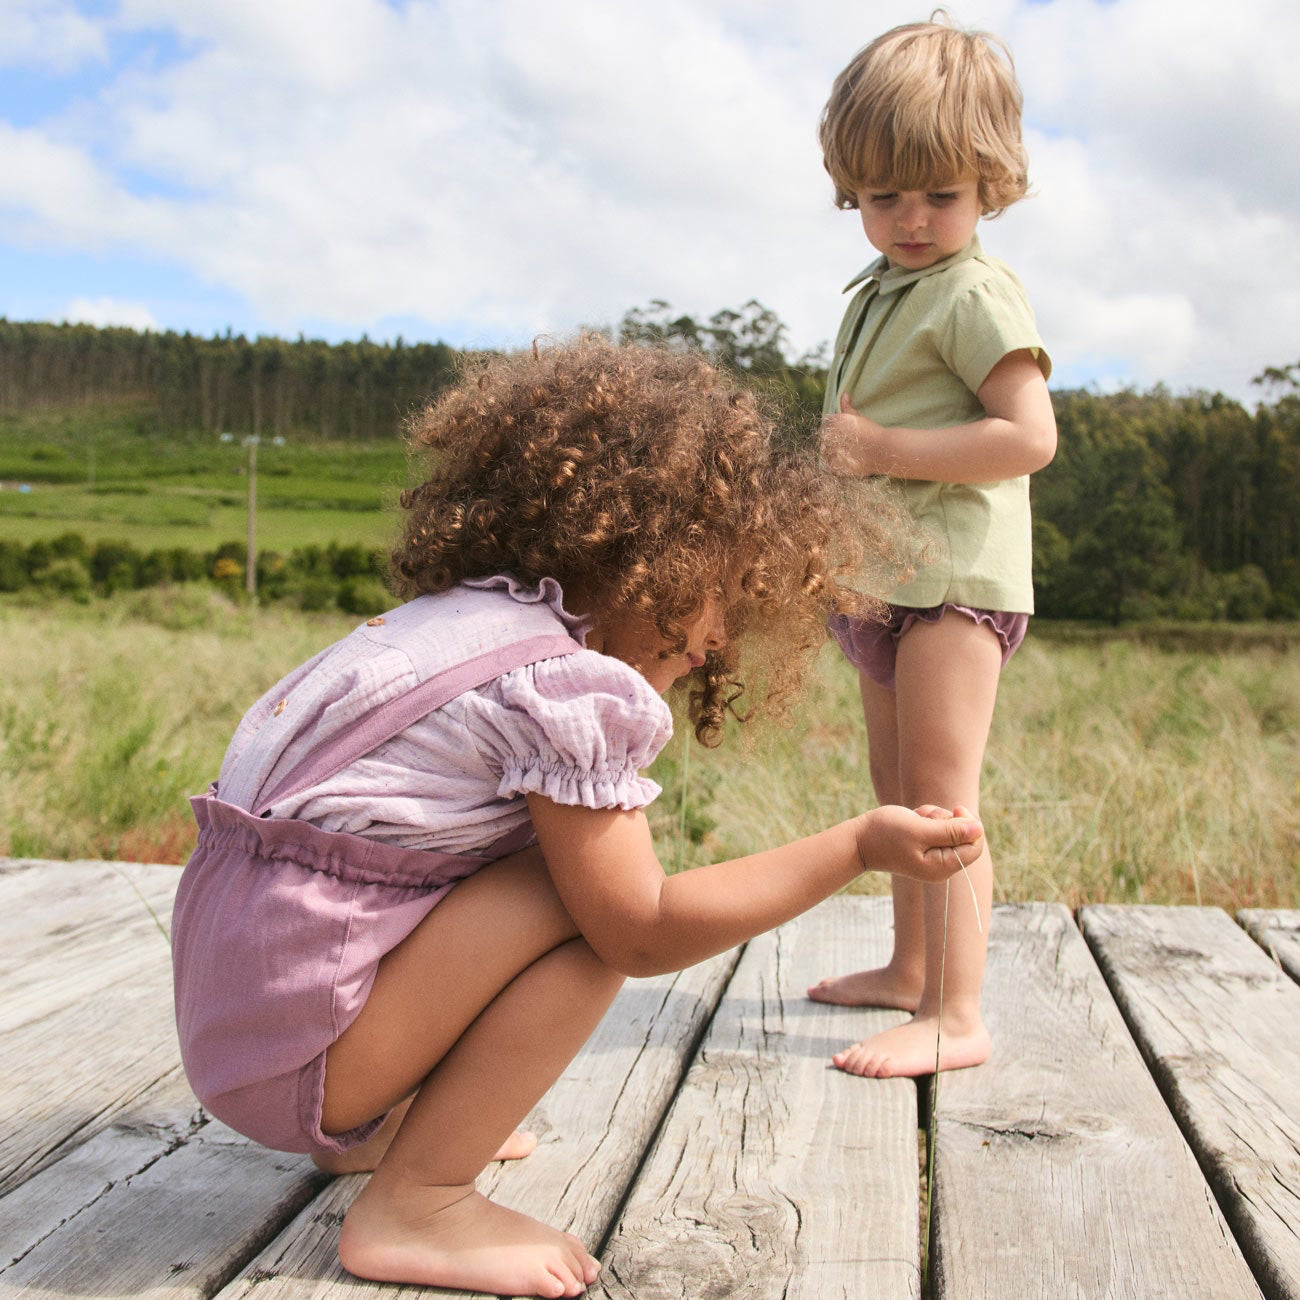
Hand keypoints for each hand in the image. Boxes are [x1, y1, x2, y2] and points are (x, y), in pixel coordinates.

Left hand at [820, 393, 887, 475]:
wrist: (884, 450)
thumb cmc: (872, 432)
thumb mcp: (859, 417)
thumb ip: (847, 407)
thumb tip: (844, 395)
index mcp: (834, 421)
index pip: (827, 423)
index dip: (836, 428)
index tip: (845, 433)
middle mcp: (830, 435)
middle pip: (825, 437)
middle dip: (833, 440)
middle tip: (849, 443)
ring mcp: (832, 451)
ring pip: (825, 452)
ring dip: (832, 452)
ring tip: (849, 453)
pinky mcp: (835, 465)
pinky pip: (829, 465)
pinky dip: (835, 464)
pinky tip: (847, 461)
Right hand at [853, 804, 984, 882]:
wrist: (859, 840)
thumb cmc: (886, 834)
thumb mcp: (920, 830)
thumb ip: (951, 831)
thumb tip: (979, 828)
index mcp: (942, 867)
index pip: (975, 846)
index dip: (971, 825)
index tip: (956, 809)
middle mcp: (941, 865)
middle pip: (964, 836)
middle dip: (948, 820)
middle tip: (928, 817)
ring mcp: (933, 856)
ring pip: (951, 828)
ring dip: (936, 816)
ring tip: (916, 819)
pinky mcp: (926, 845)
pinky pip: (938, 826)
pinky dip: (928, 818)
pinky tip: (913, 820)